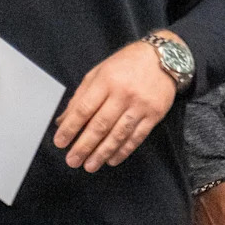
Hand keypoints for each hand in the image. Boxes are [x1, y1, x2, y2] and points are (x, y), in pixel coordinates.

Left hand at [53, 39, 176, 171]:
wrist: (163, 58)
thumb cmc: (127, 64)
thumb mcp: (99, 72)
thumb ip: (81, 95)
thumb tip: (63, 120)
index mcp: (106, 81)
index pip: (84, 109)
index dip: (71, 128)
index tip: (60, 142)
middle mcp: (123, 94)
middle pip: (100, 125)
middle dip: (84, 146)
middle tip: (72, 160)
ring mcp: (140, 105)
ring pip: (118, 134)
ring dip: (102, 153)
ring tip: (90, 165)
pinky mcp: (154, 115)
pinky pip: (137, 136)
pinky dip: (123, 150)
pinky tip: (112, 159)